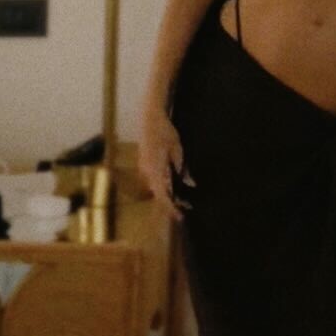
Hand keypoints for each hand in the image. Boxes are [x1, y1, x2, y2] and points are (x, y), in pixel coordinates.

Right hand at [138, 107, 194, 222]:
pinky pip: (152, 181)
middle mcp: (147, 172)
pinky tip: (172, 188)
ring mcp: (143, 169)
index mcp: (156, 170)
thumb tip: (192, 184)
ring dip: (167, 196)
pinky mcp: (143, 165)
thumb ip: (183, 169)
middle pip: (159, 195)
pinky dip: (162, 187)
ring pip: (155, 188)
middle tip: (186, 209)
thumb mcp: (178, 150)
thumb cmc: (166, 133)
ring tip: (182, 201)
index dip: (171, 208)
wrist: (151, 119)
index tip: (180, 216)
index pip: (163, 195)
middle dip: (171, 205)